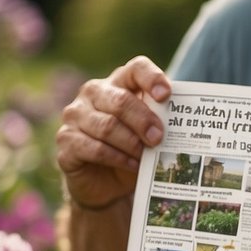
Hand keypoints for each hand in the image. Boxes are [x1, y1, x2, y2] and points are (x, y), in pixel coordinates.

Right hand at [56, 56, 171, 208]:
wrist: (104, 181)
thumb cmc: (131, 150)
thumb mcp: (147, 134)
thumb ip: (159, 122)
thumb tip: (184, 122)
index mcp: (117, 83)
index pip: (135, 69)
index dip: (152, 78)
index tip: (166, 95)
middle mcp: (93, 93)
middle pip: (121, 100)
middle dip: (144, 121)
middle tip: (159, 138)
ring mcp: (75, 115)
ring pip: (107, 127)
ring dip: (131, 144)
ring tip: (146, 157)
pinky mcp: (66, 141)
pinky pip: (95, 148)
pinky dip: (118, 157)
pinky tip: (132, 165)